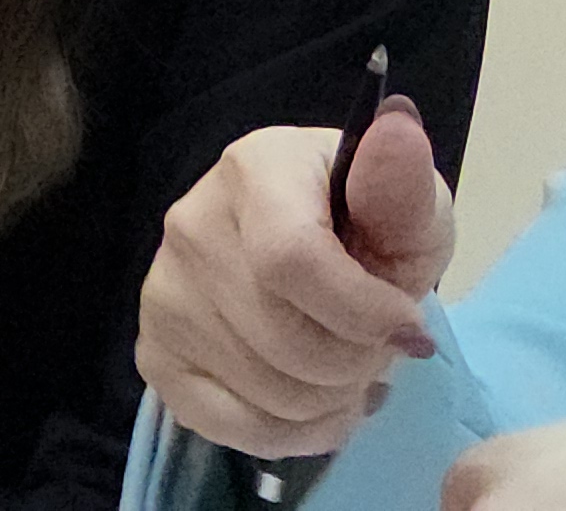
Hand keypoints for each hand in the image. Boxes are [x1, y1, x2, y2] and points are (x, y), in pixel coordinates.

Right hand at [140, 95, 453, 456]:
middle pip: (283, 339)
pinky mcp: (155, 352)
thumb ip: (404, 184)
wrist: (310, 240)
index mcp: (256, 169)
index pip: (293, 260)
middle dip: (356, 365)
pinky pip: (228, 426)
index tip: (410, 329)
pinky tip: (319, 406)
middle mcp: (192, 225)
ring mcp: (163, 293)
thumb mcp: (408, 203)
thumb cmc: (368, 220)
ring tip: (354, 374)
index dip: (362, 314)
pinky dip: (291, 434)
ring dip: (331, 402)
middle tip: (381, 352)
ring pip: (263, 391)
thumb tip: (399, 131)